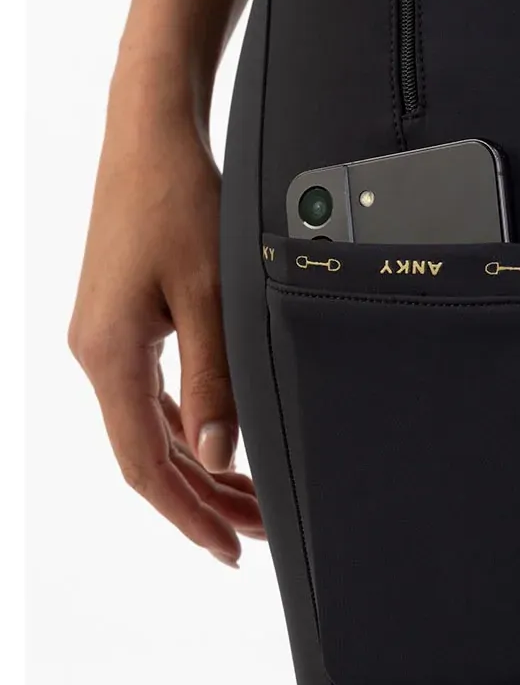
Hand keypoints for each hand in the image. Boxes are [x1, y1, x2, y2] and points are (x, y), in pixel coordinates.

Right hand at [68, 70, 264, 566]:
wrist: (151, 136)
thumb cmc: (176, 201)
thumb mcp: (209, 297)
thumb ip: (214, 382)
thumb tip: (214, 455)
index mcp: (109, 355)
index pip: (145, 464)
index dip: (188, 515)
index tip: (229, 548)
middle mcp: (99, 353)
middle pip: (150, 452)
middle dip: (204, 497)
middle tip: (256, 532)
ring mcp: (109, 337)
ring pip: (153, 426)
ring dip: (199, 464)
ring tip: (246, 497)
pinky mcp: (126, 318)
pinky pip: (153, 394)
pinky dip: (187, 426)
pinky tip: (214, 442)